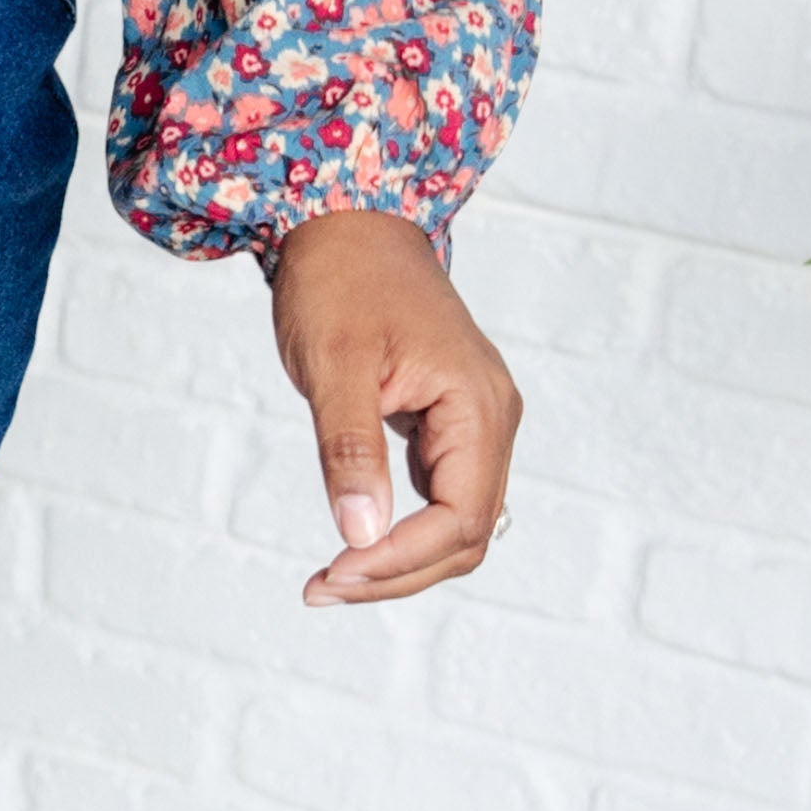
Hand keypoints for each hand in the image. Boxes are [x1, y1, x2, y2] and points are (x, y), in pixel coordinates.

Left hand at [270, 206, 520, 607]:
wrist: (347, 223)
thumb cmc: (340, 280)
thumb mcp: (335, 365)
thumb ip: (351, 450)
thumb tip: (361, 534)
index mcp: (479, 405)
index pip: (460, 519)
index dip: (399, 560)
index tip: (334, 572)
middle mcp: (491, 419)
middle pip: (465, 535)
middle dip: (396, 572)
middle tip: (319, 587)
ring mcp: (474, 423)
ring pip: (454, 524)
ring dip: (398, 561)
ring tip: (329, 577)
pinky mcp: (448, 424)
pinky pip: (439, 498)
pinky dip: (400, 531)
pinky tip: (352, 541)